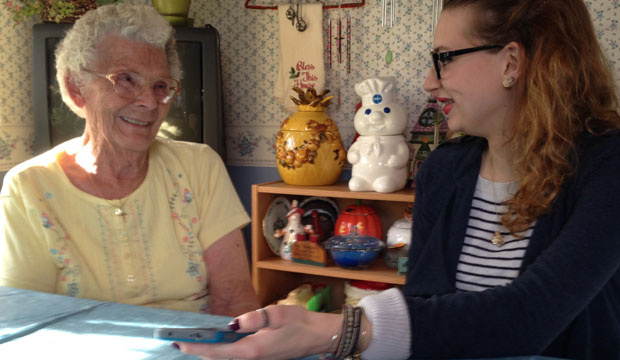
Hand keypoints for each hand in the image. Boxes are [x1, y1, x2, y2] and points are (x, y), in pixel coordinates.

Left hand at [176, 305, 341, 359]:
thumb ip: (252, 319)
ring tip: (195, 340)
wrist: (321, 336)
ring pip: (227, 358)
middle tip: (181, 340)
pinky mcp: (263, 357)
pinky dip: (223, 350)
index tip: (179, 342)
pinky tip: (220, 341)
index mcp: (252, 350)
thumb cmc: (300, 323)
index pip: (217, 351)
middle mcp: (253, 359)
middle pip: (219, 358)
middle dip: (199, 350)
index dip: (197, 347)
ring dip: (211, 351)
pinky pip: (237, 356)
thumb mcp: (276, 314)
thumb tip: (231, 323)